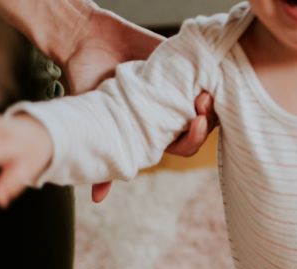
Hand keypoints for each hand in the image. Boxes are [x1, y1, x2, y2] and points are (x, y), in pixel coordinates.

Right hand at [57, 8, 216, 202]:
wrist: (85, 41)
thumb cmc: (87, 82)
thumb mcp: (95, 120)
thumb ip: (105, 155)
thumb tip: (98, 199)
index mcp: (155, 129)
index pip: (185, 146)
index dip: (193, 140)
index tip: (194, 124)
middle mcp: (169, 110)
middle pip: (202, 126)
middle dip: (206, 119)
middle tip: (202, 104)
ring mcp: (177, 86)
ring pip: (207, 102)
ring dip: (211, 100)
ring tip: (205, 90)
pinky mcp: (179, 61)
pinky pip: (203, 71)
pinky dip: (209, 73)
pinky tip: (207, 72)